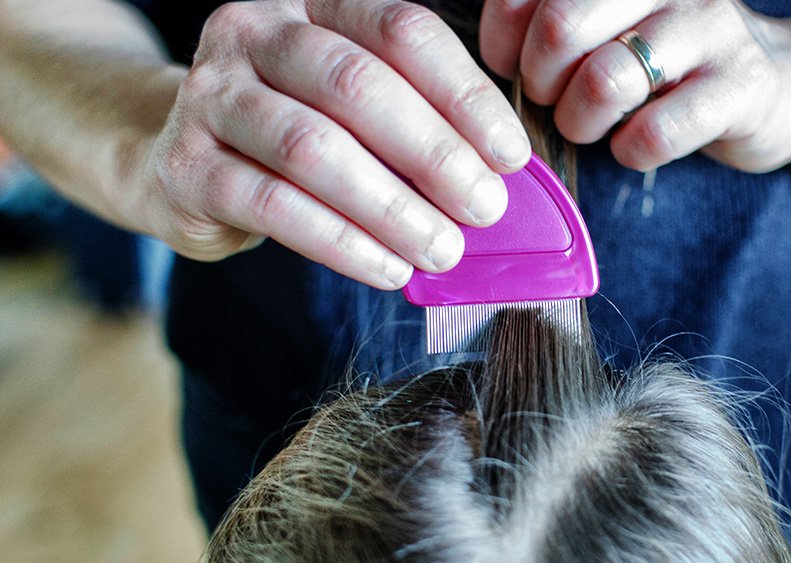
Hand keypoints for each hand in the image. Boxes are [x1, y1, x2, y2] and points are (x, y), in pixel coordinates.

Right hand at [140, 0, 530, 288]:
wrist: (181, 159)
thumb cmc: (291, 131)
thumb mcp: (350, 107)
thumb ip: (413, 122)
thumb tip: (494, 177)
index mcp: (311, 3)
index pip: (402, 32)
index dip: (465, 95)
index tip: (510, 155)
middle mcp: (253, 32)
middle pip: (358, 85)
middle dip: (434, 153)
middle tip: (484, 208)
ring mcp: (210, 95)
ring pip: (314, 148)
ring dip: (392, 207)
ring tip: (443, 248)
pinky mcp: (187, 167)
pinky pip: (276, 207)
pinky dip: (343, 244)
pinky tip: (389, 268)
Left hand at [479, 0, 790, 172]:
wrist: (773, 85)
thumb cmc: (663, 61)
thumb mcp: (605, 25)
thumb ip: (547, 23)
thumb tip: (493, 54)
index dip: (503, 39)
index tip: (514, 68)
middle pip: (561, 27)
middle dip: (540, 82)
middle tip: (554, 100)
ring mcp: (710, 28)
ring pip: (605, 80)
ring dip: (579, 122)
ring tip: (591, 126)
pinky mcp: (740, 86)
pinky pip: (655, 132)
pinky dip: (630, 152)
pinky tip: (636, 145)